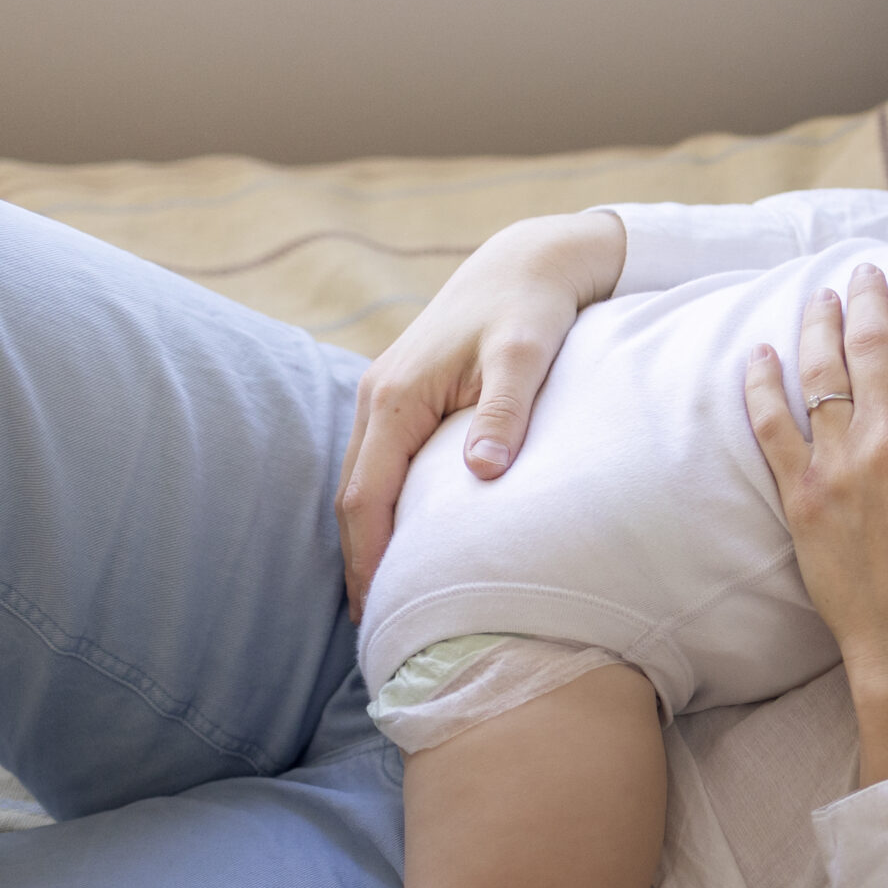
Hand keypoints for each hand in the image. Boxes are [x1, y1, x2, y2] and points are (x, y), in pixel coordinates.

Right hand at [335, 211, 625, 616]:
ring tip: (387, 598)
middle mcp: (378, 399)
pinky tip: (405, 542)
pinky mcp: (405, 398)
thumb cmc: (531, 309)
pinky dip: (384, 507)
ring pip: (364, 483)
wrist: (529, 262)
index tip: (382, 612)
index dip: (370, 560)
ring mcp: (386, 397)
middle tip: (379, 625)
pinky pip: (381, 464)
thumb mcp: (524, 356)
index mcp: (396, 397)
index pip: (367, 498)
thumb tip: (482, 474)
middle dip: (362, 561)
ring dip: (369, 538)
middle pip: (355, 499)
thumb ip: (504, 412)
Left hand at [743, 263, 887, 784]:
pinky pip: (772, 426)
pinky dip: (762, 384)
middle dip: (866, 297)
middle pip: (870, 344)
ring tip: (819, 298)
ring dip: (818, 325)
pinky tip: (760, 356)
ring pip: (819, 372)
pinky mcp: (799, 496)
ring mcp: (838, 465)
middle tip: (863, 272)